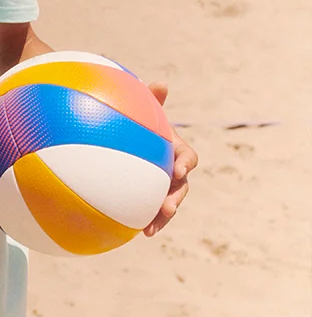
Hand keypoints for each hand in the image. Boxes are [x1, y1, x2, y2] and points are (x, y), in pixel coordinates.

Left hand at [143, 82, 197, 235]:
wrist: (128, 138)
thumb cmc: (139, 121)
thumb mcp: (145, 110)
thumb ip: (151, 99)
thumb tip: (160, 84)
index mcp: (175, 150)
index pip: (188, 158)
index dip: (185, 163)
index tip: (178, 169)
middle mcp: (172, 170)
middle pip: (181, 187)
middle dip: (176, 199)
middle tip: (167, 208)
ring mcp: (162, 185)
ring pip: (167, 203)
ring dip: (162, 217)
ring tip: (149, 229)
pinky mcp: (149, 196)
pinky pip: (148, 210)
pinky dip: (143, 220)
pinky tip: (131, 232)